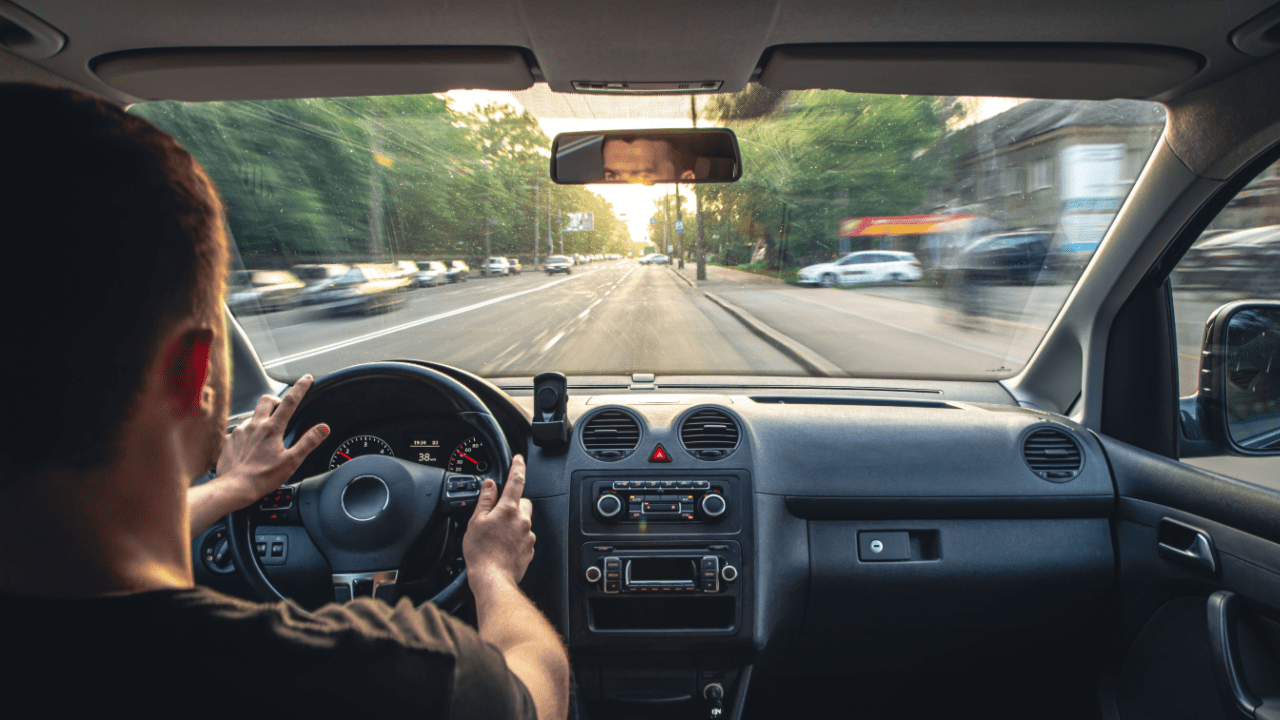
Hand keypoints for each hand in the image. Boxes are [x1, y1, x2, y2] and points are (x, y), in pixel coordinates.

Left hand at [214, 374, 329, 505]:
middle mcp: (254, 425)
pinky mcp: (229, 440)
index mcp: (272, 429)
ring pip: (252, 416)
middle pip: (266, 400)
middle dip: (276, 398)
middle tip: (281, 405)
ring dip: (260, 418)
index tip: (306, 378)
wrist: (234, 488)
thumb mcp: (292, 461)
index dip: (300, 388)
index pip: (290, 401)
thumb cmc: (262, 477)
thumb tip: (323, 428)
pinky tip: (249, 446)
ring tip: (265, 432)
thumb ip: (308, 442)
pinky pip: (239, 431)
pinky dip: (246, 434)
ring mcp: (239, 432)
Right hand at [462, 455, 534, 588]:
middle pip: (522, 502)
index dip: (518, 467)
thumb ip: (485, 500)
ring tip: (497, 534)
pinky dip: (515, 537)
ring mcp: (528, 535)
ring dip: (513, 522)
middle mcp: (522, 520)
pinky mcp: (529, 549)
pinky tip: (502, 545)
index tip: (518, 460)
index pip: (516, 481)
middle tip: (497, 514)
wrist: (492, 579)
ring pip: (523, 520)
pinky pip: (524, 537)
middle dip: (512, 503)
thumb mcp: (476, 521)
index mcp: (508, 509)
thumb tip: (489, 485)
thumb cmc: (481, 552)